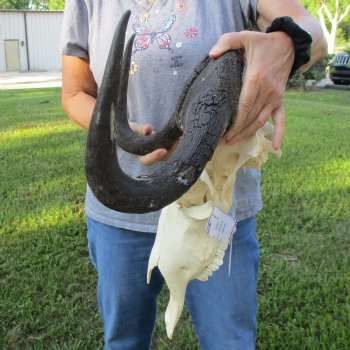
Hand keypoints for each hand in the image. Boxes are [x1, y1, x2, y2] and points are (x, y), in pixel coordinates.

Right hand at [129, 121, 178, 165]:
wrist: (131, 129)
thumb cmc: (129, 129)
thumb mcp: (132, 128)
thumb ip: (139, 129)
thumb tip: (148, 128)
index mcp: (138, 154)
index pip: (147, 160)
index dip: (155, 156)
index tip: (163, 150)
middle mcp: (147, 155)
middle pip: (160, 159)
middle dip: (170, 152)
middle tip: (176, 141)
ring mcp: (154, 152)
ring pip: (166, 155)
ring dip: (173, 148)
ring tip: (178, 137)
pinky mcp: (160, 147)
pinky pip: (168, 148)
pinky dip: (173, 143)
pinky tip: (178, 136)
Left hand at [209, 31, 293, 149]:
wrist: (289, 44)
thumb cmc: (263, 42)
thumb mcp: (244, 36)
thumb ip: (226, 42)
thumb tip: (211, 54)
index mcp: (257, 78)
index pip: (244, 107)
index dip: (234, 123)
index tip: (223, 133)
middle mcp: (268, 91)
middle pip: (250, 118)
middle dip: (236, 132)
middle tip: (221, 141)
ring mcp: (276, 97)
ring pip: (261, 121)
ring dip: (247, 134)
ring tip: (233, 142)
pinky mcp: (280, 100)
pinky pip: (281, 119)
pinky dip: (279, 133)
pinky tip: (275, 147)